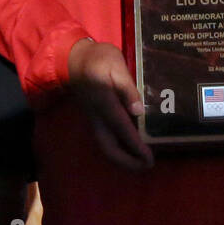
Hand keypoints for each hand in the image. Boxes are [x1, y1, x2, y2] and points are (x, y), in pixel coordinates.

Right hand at [67, 38, 153, 170]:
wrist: (74, 58)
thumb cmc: (98, 58)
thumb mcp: (115, 65)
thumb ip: (127, 88)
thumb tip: (137, 111)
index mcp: (104, 103)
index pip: (122, 130)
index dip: (136, 147)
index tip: (149, 160)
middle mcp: (97, 116)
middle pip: (109, 148)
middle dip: (127, 162)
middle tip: (146, 166)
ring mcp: (94, 119)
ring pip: (106, 146)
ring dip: (123, 158)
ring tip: (141, 162)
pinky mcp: (94, 118)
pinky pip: (105, 139)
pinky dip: (118, 149)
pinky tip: (131, 147)